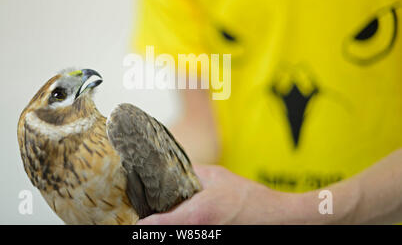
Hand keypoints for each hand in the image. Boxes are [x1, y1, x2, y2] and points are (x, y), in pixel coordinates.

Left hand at [137, 165, 295, 223]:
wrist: (274, 217)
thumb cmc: (247, 198)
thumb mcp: (216, 176)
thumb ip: (191, 173)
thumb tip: (171, 169)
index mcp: (194, 216)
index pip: (155, 225)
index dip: (141, 222)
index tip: (134, 216)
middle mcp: (195, 233)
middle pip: (164, 230)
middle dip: (154, 221)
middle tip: (146, 210)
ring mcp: (202, 238)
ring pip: (175, 231)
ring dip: (168, 222)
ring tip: (163, 210)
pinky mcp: (209, 238)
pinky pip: (187, 232)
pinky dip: (181, 223)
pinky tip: (184, 215)